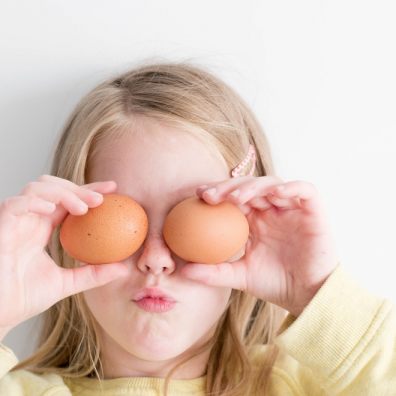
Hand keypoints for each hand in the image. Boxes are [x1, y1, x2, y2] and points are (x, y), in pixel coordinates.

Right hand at [0, 175, 127, 332]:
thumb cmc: (23, 299)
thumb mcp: (66, 283)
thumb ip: (93, 274)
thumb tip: (123, 268)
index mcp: (42, 229)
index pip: (68, 201)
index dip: (89, 191)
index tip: (113, 190)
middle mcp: (29, 220)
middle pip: (54, 187)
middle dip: (79, 188)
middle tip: (102, 198)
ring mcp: (14, 221)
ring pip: (37, 188)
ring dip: (62, 192)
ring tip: (83, 208)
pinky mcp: (0, 226)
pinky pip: (15, 204)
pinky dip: (35, 201)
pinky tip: (52, 208)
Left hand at [180, 176, 338, 316]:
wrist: (307, 296)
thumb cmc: (274, 284)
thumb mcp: (239, 276)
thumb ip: (213, 272)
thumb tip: (182, 271)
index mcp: (254, 220)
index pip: (233, 198)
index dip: (217, 192)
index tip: (197, 195)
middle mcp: (271, 210)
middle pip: (249, 186)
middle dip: (228, 187)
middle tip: (210, 195)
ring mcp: (291, 208)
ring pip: (272, 184)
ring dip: (253, 186)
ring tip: (236, 198)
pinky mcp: (313, 210)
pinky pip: (305, 190)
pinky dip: (291, 188)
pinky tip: (275, 194)